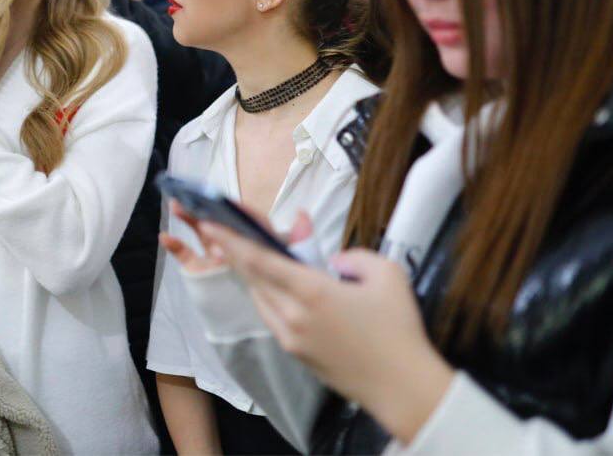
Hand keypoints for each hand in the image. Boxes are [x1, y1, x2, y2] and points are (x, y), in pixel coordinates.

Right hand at [160, 200, 313, 275]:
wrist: (277, 315)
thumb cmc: (288, 287)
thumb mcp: (300, 265)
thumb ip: (301, 241)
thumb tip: (303, 215)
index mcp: (263, 239)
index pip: (252, 221)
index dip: (240, 210)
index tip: (227, 202)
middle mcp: (239, 243)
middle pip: (223, 221)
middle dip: (208, 208)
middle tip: (194, 195)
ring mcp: (220, 255)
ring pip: (204, 234)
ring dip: (190, 218)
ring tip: (176, 205)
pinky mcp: (205, 270)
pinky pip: (190, 258)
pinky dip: (177, 248)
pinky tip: (166, 238)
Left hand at [195, 218, 453, 444]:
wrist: (402, 387)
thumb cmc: (399, 329)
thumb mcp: (388, 274)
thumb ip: (355, 256)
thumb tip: (332, 260)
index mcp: (312, 291)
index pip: (260, 260)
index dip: (231, 241)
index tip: (210, 224)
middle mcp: (293, 314)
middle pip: (252, 277)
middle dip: (234, 252)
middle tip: (221, 230)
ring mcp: (290, 338)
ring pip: (259, 298)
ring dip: (250, 275)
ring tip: (249, 254)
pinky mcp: (294, 354)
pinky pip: (270, 317)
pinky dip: (265, 297)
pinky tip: (272, 286)